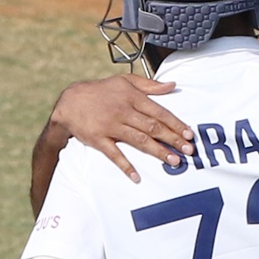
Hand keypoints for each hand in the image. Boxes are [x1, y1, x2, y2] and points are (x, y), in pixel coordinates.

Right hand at [51, 75, 193, 181]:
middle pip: (152, 127)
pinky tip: (137, 177)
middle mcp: (123, 111)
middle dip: (172, 139)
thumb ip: (150, 85)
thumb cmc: (101, 91)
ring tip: (174, 161)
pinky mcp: (98, 139)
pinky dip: (125, 166)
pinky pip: (114, 154)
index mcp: (132, 97)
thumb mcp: (125, 81)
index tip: (189, 134)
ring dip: (157, 151)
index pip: (159, 112)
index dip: (175, 124)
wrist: (69, 101)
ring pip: (138, 140)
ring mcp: (110, 126)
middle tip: (189, 150)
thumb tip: (172, 85)